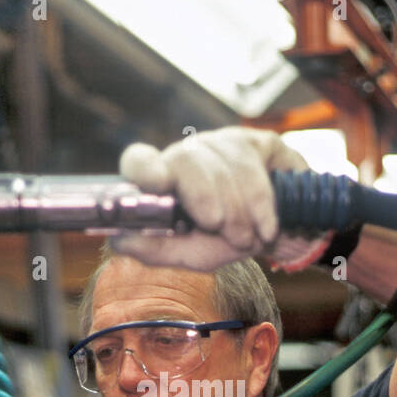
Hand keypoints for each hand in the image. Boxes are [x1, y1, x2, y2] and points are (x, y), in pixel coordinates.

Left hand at [113, 127, 314, 271]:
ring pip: (223, 167)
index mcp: (163, 182)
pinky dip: (261, 206)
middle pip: (185, 160)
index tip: (158, 183)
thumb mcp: (190, 254)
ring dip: (237, 212)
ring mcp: (220, 144)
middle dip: (204, 197)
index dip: (145, 168)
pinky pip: (253, 170)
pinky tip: (265, 227)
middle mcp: (186, 157)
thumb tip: (119, 241)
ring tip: (245, 238)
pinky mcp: (255, 142)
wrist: (277, 234)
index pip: (139, 160)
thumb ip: (155, 250)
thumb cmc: (225, 241)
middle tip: (217, 226)